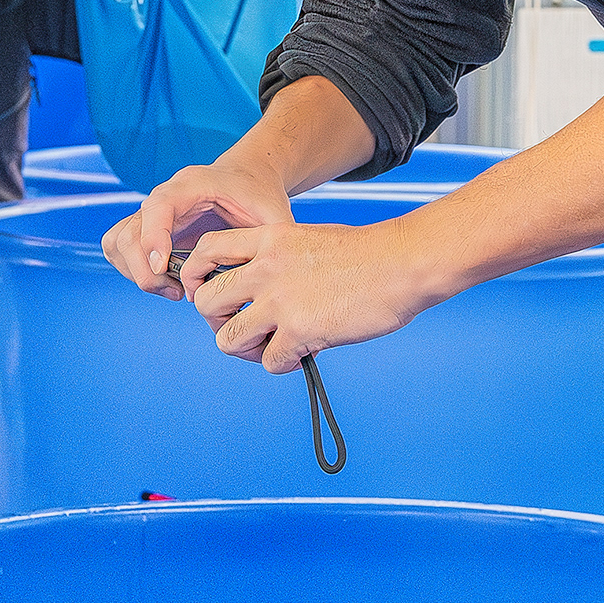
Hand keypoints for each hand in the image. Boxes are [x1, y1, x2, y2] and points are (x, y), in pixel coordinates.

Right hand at [102, 161, 295, 301]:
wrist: (248, 178)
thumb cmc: (260, 195)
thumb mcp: (274, 214)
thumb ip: (273, 240)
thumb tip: (267, 277)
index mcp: (191, 185)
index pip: (157, 207)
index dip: (154, 239)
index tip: (163, 269)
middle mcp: (164, 197)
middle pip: (130, 232)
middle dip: (145, 271)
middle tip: (179, 292)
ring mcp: (152, 215)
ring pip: (118, 242)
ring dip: (136, 273)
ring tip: (174, 290)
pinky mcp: (149, 230)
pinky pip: (120, 248)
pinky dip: (133, 270)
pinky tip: (169, 283)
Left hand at [177, 215, 433, 374]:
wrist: (403, 264)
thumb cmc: (367, 254)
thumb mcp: (309, 239)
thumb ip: (278, 259)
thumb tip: (262, 293)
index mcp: (268, 238)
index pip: (206, 251)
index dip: (200, 277)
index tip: (216, 295)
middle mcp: (265, 268)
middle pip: (206, 302)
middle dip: (219, 322)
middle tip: (246, 329)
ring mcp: (279, 300)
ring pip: (228, 340)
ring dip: (246, 350)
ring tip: (270, 348)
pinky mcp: (299, 331)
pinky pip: (269, 362)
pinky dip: (283, 364)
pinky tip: (302, 355)